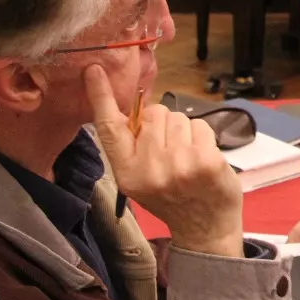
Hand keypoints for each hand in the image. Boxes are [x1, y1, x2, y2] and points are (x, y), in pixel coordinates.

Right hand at [86, 65, 243, 256]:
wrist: (205, 229)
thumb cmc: (172, 198)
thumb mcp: (141, 178)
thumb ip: (134, 146)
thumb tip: (134, 109)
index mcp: (126, 172)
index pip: (109, 129)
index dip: (101, 97)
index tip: (94, 70)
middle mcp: (148, 169)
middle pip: (153, 114)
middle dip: (164, 123)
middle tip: (172, 151)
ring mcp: (178, 166)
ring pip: (178, 118)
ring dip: (185, 132)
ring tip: (188, 158)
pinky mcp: (205, 162)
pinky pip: (200, 126)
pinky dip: (205, 137)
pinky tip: (204, 160)